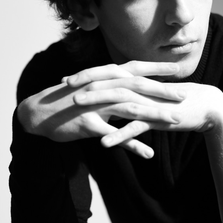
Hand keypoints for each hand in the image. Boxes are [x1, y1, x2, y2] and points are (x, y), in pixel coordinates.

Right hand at [17, 61, 186, 157]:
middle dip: (162, 90)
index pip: (134, 68)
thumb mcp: (89, 89)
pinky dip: (132, 144)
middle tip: (184, 95)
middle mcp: (101, 88)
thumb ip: (109, 88)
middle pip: (137, 87)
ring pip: (130, 108)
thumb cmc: (65, 101)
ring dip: (155, 115)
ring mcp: (94, 105)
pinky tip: (148, 154)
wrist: (38, 112)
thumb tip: (129, 87)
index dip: (156, 68)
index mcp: (102, 78)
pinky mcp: (88, 124)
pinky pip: (115, 135)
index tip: (177, 68)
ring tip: (175, 121)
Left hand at [71, 80, 222, 148]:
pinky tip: (104, 143)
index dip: (87, 75)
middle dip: (85, 84)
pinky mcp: (158, 119)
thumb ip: (135, 95)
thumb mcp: (152, 97)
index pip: (109, 73)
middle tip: (63, 87)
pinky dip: (119, 135)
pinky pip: (135, 127)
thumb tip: (117, 95)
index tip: (66, 80)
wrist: (208, 108)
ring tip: (76, 108)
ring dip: (97, 104)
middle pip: (109, 82)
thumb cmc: (178, 102)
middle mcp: (142, 87)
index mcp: (139, 81)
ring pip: (119, 101)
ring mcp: (149, 102)